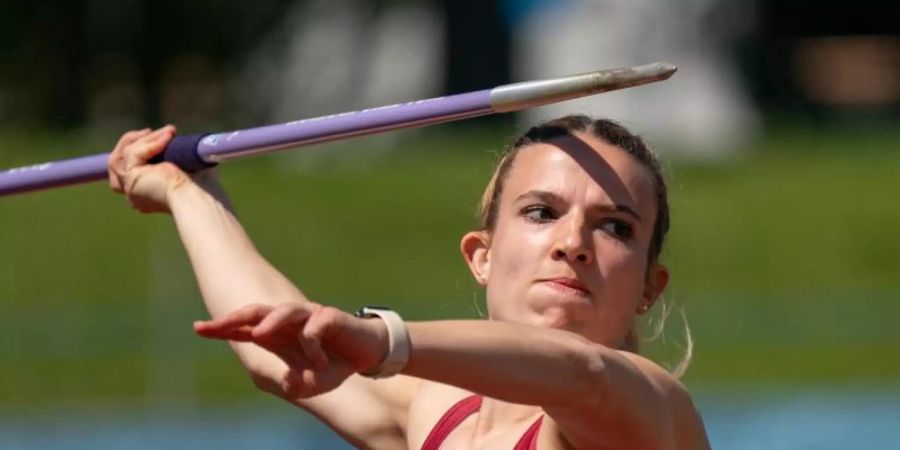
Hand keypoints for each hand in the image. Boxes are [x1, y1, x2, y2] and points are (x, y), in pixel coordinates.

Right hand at [108, 125, 220, 212]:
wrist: (202, 197)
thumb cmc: (203, 185)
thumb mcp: (185, 164)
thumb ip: (174, 152)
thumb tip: (171, 134)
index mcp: (147, 193)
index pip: (128, 168)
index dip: (135, 149)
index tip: (149, 133)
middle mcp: (135, 193)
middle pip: (117, 161)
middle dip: (132, 140)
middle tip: (153, 131)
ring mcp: (130, 187)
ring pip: (124, 154)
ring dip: (146, 139)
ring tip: (168, 132)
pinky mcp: (131, 178)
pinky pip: (134, 153)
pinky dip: (151, 142)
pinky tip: (169, 136)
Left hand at [193, 303, 388, 397]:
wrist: (368, 352)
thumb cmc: (334, 363)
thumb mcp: (313, 380)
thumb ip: (298, 383)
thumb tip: (288, 385)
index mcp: (279, 334)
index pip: (246, 327)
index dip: (223, 327)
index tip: (198, 328)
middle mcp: (290, 320)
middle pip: (257, 311)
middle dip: (234, 318)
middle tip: (213, 326)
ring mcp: (310, 315)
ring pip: (284, 311)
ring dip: (271, 322)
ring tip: (259, 334)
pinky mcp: (330, 316)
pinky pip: (314, 329)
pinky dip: (313, 348)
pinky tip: (320, 362)